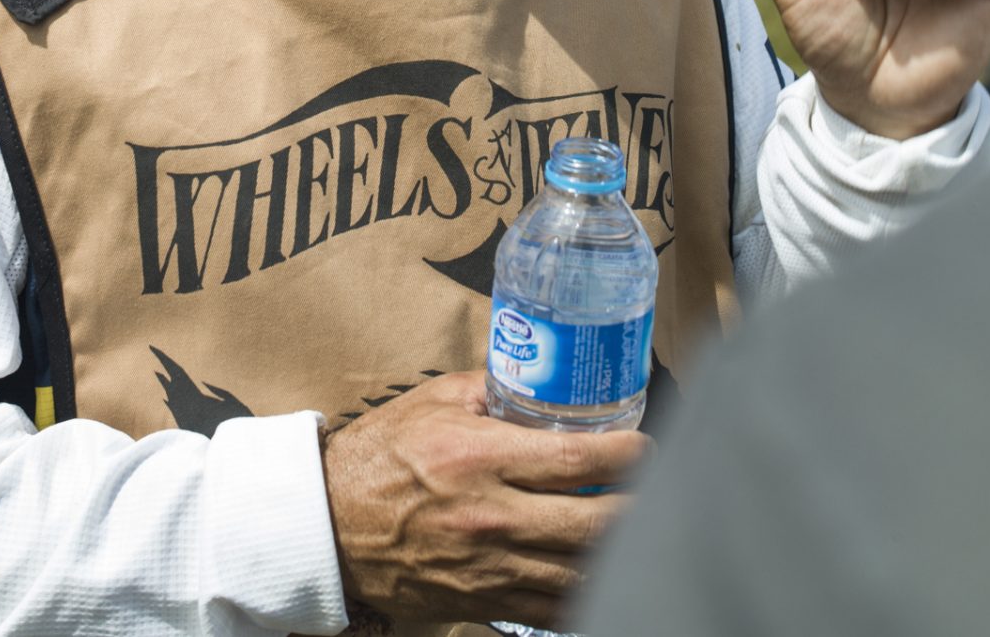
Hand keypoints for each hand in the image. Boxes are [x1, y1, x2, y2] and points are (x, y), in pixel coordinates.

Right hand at [321, 369, 650, 627]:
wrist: (328, 527)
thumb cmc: (379, 455)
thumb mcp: (432, 400)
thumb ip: (491, 389)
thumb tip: (538, 376)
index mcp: (480, 457)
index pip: (578, 457)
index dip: (628, 452)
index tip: (646, 444)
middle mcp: (492, 516)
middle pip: (596, 523)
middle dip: (644, 507)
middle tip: (661, 490)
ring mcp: (491, 568)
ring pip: (584, 574)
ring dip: (623, 554)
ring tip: (644, 531)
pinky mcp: (484, 604)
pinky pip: (554, 613)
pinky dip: (588, 597)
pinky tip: (607, 577)